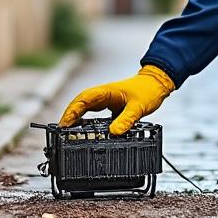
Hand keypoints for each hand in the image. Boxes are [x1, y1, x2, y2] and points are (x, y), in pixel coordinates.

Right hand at [58, 65, 175, 134]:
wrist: (156, 84)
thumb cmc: (147, 91)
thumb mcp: (138, 107)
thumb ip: (127, 119)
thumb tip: (114, 133)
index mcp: (106, 91)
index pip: (84, 99)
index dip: (72, 111)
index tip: (65, 123)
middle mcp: (102, 94)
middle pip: (79, 103)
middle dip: (68, 116)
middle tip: (60, 131)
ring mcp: (104, 99)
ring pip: (84, 108)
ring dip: (74, 118)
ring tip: (65, 133)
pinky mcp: (108, 105)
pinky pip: (92, 112)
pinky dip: (84, 120)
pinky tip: (81, 130)